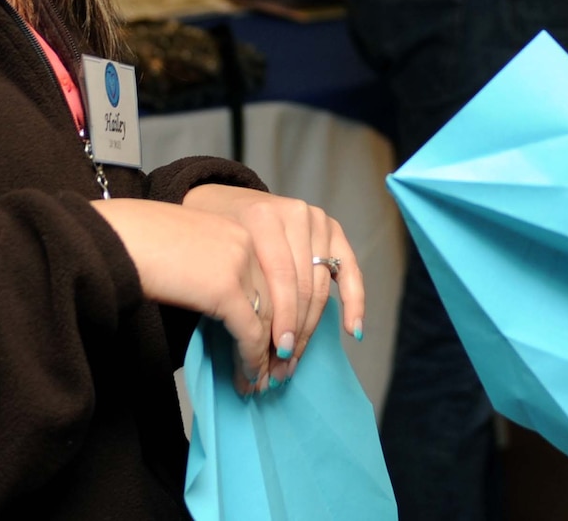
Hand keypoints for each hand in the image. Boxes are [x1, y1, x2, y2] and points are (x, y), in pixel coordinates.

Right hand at [91, 198, 276, 391]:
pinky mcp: (226, 289)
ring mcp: (239, 264)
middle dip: (277, 338)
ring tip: (259, 382)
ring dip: (264, 356)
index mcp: (239, 228)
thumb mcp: (188, 249)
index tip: (277, 344)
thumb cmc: (136, 242)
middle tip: (276, 370)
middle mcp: (247, 242)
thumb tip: (225, 307)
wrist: (115, 237)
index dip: (278, 315)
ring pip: (267, 319)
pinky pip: (249, 332)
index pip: (272, 279)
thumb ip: (212, 269)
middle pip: (277, 299)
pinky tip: (247, 377)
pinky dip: (251, 359)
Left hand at [182, 184, 366, 379]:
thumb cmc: (213, 233)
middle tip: (282, 366)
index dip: (280, 321)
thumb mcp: (213, 250)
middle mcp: (294, 215)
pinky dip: (354, 300)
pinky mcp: (331, 228)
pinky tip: (354, 330)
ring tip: (298, 358)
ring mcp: (316, 220)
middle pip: (302, 286)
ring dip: (311, 328)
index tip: (273, 356)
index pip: (279, 280)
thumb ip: (233, 284)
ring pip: (320, 286)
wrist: (221, 199)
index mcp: (263, 218)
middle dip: (294, 332)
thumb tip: (247, 344)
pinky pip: (349, 269)